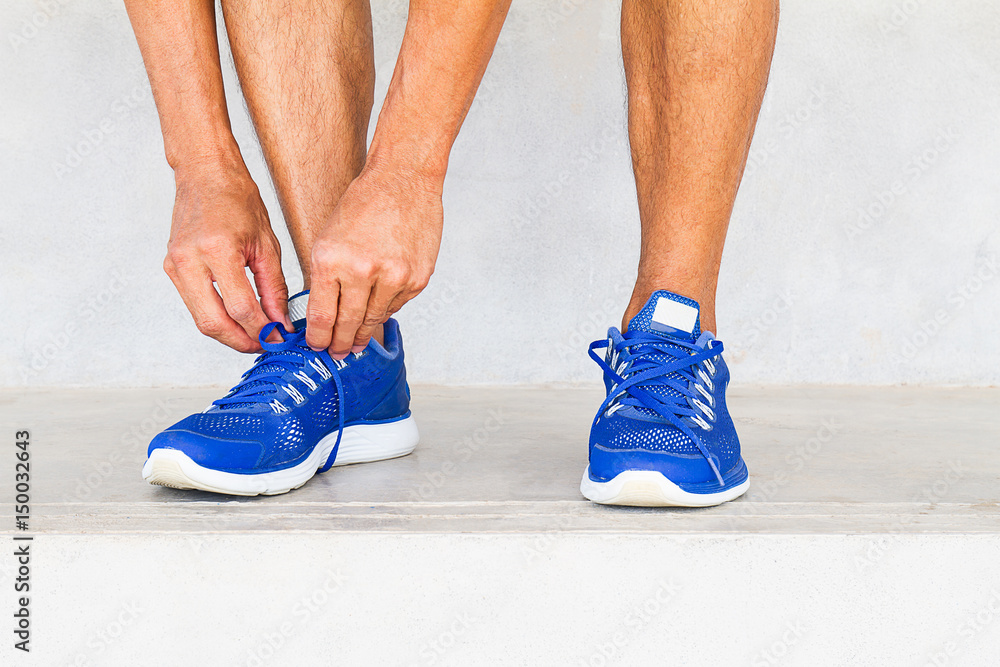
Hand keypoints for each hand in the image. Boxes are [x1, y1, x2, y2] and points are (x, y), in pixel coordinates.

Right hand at [163, 163, 289, 352]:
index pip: (241, 307)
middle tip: (265, 345)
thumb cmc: (237, 199)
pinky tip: (236, 318)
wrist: (205, 174)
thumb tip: (280, 321)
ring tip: (254, 335)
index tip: (279, 337)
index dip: (262, 329)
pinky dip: (216, 317)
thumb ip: (274, 287)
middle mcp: (190, 260)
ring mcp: (176, 265)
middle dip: (241, 341)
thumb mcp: (267, 244)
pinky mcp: (171, 268)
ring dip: (228, 334)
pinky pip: (194, 304)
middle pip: (213, 322)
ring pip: (201, 319)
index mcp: (217, 250)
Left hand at [306, 168, 442, 357]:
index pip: (322, 316)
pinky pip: (396, 305)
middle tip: (336, 353)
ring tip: (356, 341)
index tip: (317, 346)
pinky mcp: (417, 279)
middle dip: (339, 344)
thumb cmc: (365, 203)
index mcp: (332, 260)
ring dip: (363, 333)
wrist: (403, 180)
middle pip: (348, 325)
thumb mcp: (329, 239)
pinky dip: (385, 309)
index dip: (318, 338)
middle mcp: (362, 271)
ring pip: (374, 320)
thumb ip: (326, 278)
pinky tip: (378, 310)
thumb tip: (325, 314)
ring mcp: (394, 277)